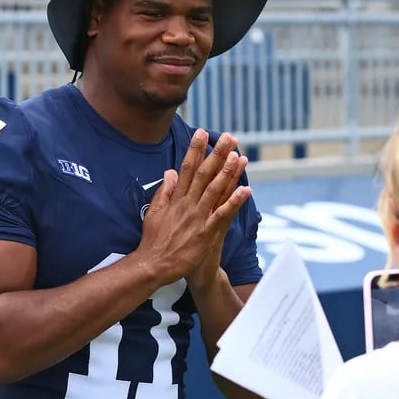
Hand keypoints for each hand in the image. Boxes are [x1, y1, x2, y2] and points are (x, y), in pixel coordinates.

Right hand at [135, 129, 250, 286]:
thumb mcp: (153, 212)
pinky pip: (222, 214)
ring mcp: (198, 217)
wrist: (154, 265)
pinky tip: (245, 190)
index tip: (203, 133)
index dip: (196, 149)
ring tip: (239, 156)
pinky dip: (234, 202)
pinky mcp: (206, 232)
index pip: (187, 168)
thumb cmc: (153, 241)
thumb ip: (164, 192)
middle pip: (205, 174)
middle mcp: (188, 204)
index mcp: (176, 198)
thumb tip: (169, 172)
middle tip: (229, 137)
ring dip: (228, 172)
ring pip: (215, 190)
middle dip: (217, 154)